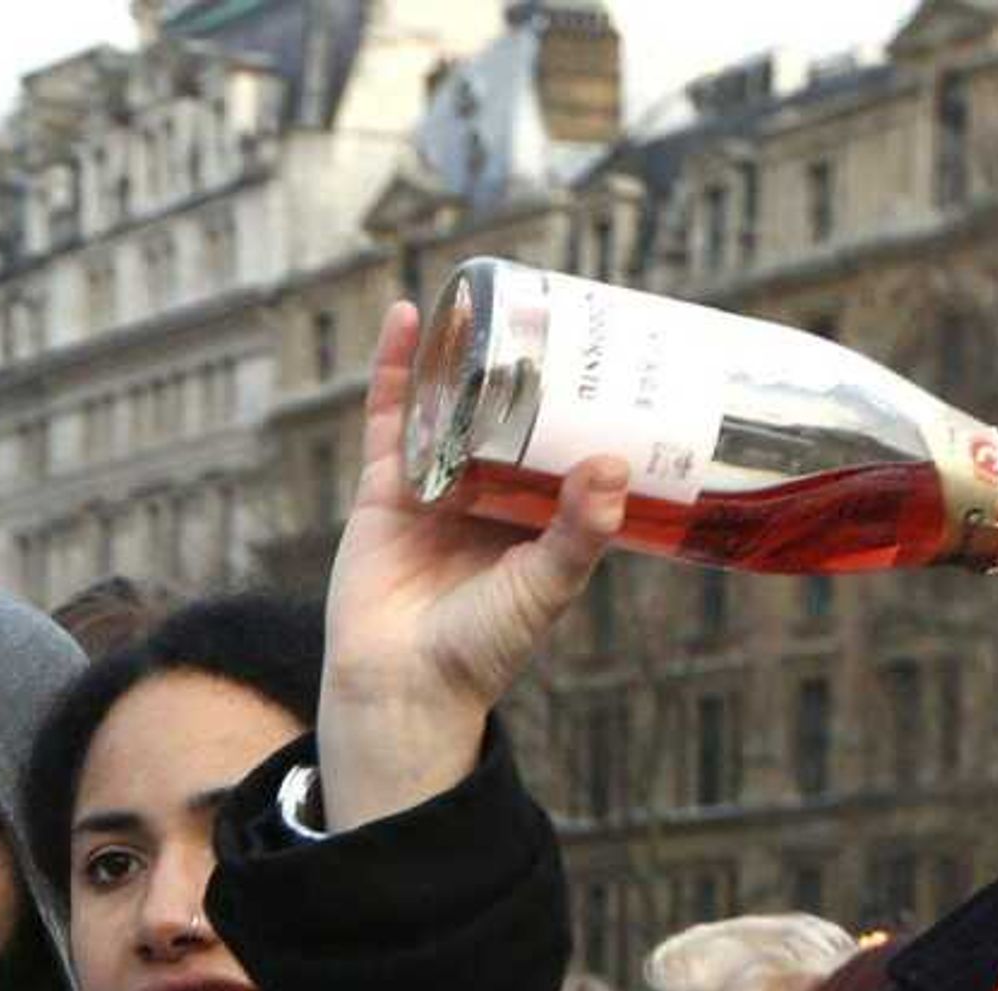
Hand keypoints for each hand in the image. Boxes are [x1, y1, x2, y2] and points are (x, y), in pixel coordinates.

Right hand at [318, 300, 628, 833]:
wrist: (403, 685)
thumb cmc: (483, 649)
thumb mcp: (545, 588)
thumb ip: (580, 532)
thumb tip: (612, 465)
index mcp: (536, 518)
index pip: (565, 445)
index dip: (583, 402)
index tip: (612, 354)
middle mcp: (488, 496)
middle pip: (509, 415)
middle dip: (525, 367)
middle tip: (555, 311)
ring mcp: (435, 487)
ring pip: (452, 407)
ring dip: (463, 355)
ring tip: (485, 298)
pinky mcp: (385, 487)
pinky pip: (392, 416)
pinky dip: (398, 367)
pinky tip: (411, 317)